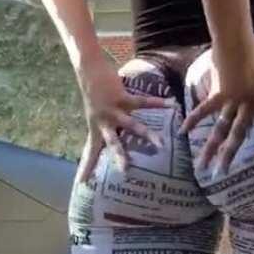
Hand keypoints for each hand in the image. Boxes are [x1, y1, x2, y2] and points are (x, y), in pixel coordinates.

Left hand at [75, 59, 171, 182]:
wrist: (88, 71)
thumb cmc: (94, 92)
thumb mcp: (96, 113)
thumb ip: (106, 124)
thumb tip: (118, 133)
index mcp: (95, 127)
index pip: (90, 151)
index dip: (87, 167)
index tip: (82, 183)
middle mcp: (103, 121)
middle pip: (112, 143)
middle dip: (120, 157)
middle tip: (126, 171)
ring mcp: (113, 110)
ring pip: (131, 125)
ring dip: (147, 134)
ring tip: (161, 144)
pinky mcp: (122, 97)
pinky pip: (142, 102)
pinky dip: (157, 103)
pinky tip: (171, 105)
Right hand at [180, 36, 253, 174]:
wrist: (237, 43)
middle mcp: (248, 105)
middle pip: (237, 135)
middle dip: (229, 155)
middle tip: (222, 174)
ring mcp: (232, 101)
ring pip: (219, 129)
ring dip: (209, 148)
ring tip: (201, 166)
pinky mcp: (218, 94)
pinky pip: (204, 110)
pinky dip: (193, 120)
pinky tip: (182, 132)